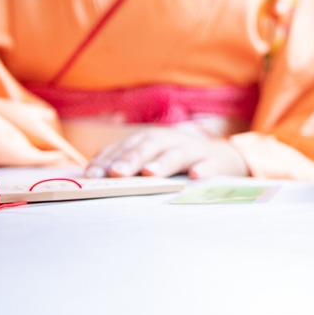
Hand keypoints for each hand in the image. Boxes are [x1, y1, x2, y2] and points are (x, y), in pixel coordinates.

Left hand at [85, 123, 247, 179]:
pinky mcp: (216, 162)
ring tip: (150, 173)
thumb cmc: (176, 160)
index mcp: (151, 139)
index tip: (92, 175)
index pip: (126, 147)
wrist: (222, 157)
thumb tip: (91, 175)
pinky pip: (210, 165)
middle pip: (148, 147)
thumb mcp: (151, 156)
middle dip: (131, 159)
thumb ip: (126, 162)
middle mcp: (170, 140)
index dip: (109, 160)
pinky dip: (203, 169)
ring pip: (177, 154)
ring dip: (164, 162)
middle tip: (116, 174)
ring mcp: (194, 150)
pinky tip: (196, 175)